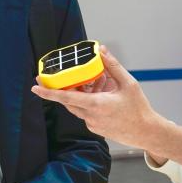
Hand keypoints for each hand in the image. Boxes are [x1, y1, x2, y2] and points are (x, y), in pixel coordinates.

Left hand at [31, 46, 171, 152]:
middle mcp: (90, 116)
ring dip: (81, 94)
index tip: (35, 88)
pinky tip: (102, 94)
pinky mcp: (95, 128)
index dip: (48, 93)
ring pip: (78, 106)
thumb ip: (113, 66)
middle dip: (64, 88)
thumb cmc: (139, 109)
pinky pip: (85, 113)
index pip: (66, 97)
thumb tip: (101, 50)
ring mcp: (92, 124)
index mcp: (96, 105)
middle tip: (60, 76)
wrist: (146, 132)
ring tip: (96, 83)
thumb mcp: (128, 83)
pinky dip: (88, 102)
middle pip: (69, 100)